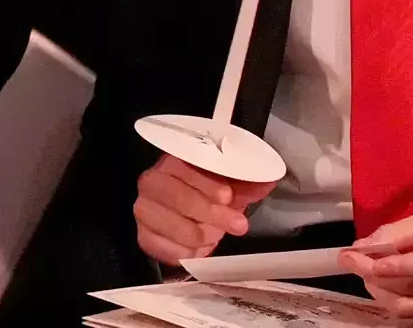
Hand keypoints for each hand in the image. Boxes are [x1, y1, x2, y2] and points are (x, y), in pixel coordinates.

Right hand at [133, 154, 276, 265]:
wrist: (180, 214)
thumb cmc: (203, 192)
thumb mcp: (226, 182)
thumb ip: (247, 180)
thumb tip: (268, 179)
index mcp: (170, 161)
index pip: (185, 170)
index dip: (209, 185)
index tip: (228, 197)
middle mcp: (151, 183)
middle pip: (181, 200)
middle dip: (214, 215)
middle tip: (237, 224)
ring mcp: (144, 211)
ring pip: (180, 229)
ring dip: (206, 236)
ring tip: (216, 234)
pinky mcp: (144, 238)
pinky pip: (171, 252)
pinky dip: (192, 252)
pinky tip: (200, 246)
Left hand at [340, 206, 412, 321]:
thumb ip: (398, 231)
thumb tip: (363, 245)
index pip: (412, 267)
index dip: (378, 265)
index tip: (350, 256)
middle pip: (406, 290)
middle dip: (372, 278)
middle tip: (352, 262)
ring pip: (407, 308)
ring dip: (380, 293)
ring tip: (368, 275)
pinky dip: (395, 305)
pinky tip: (386, 290)